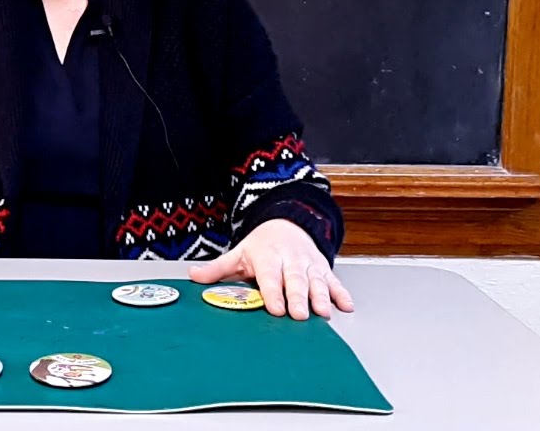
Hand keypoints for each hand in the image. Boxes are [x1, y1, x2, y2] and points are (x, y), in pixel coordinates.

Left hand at [188, 218, 353, 319]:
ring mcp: (308, 265)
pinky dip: (341, 293)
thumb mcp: (239, 253)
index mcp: (267, 257)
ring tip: (323, 313)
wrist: (288, 223)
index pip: (270, 276)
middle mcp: (290, 260)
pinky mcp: (323, 269)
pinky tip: (345, 306)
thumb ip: (218, 269)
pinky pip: (334, 281)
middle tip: (300, 315)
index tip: (276, 308)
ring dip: (321, 297)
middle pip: (295, 281)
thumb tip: (193, 276)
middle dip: (298, 298)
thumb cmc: (262, 246)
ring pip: (316, 281)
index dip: (273, 292)